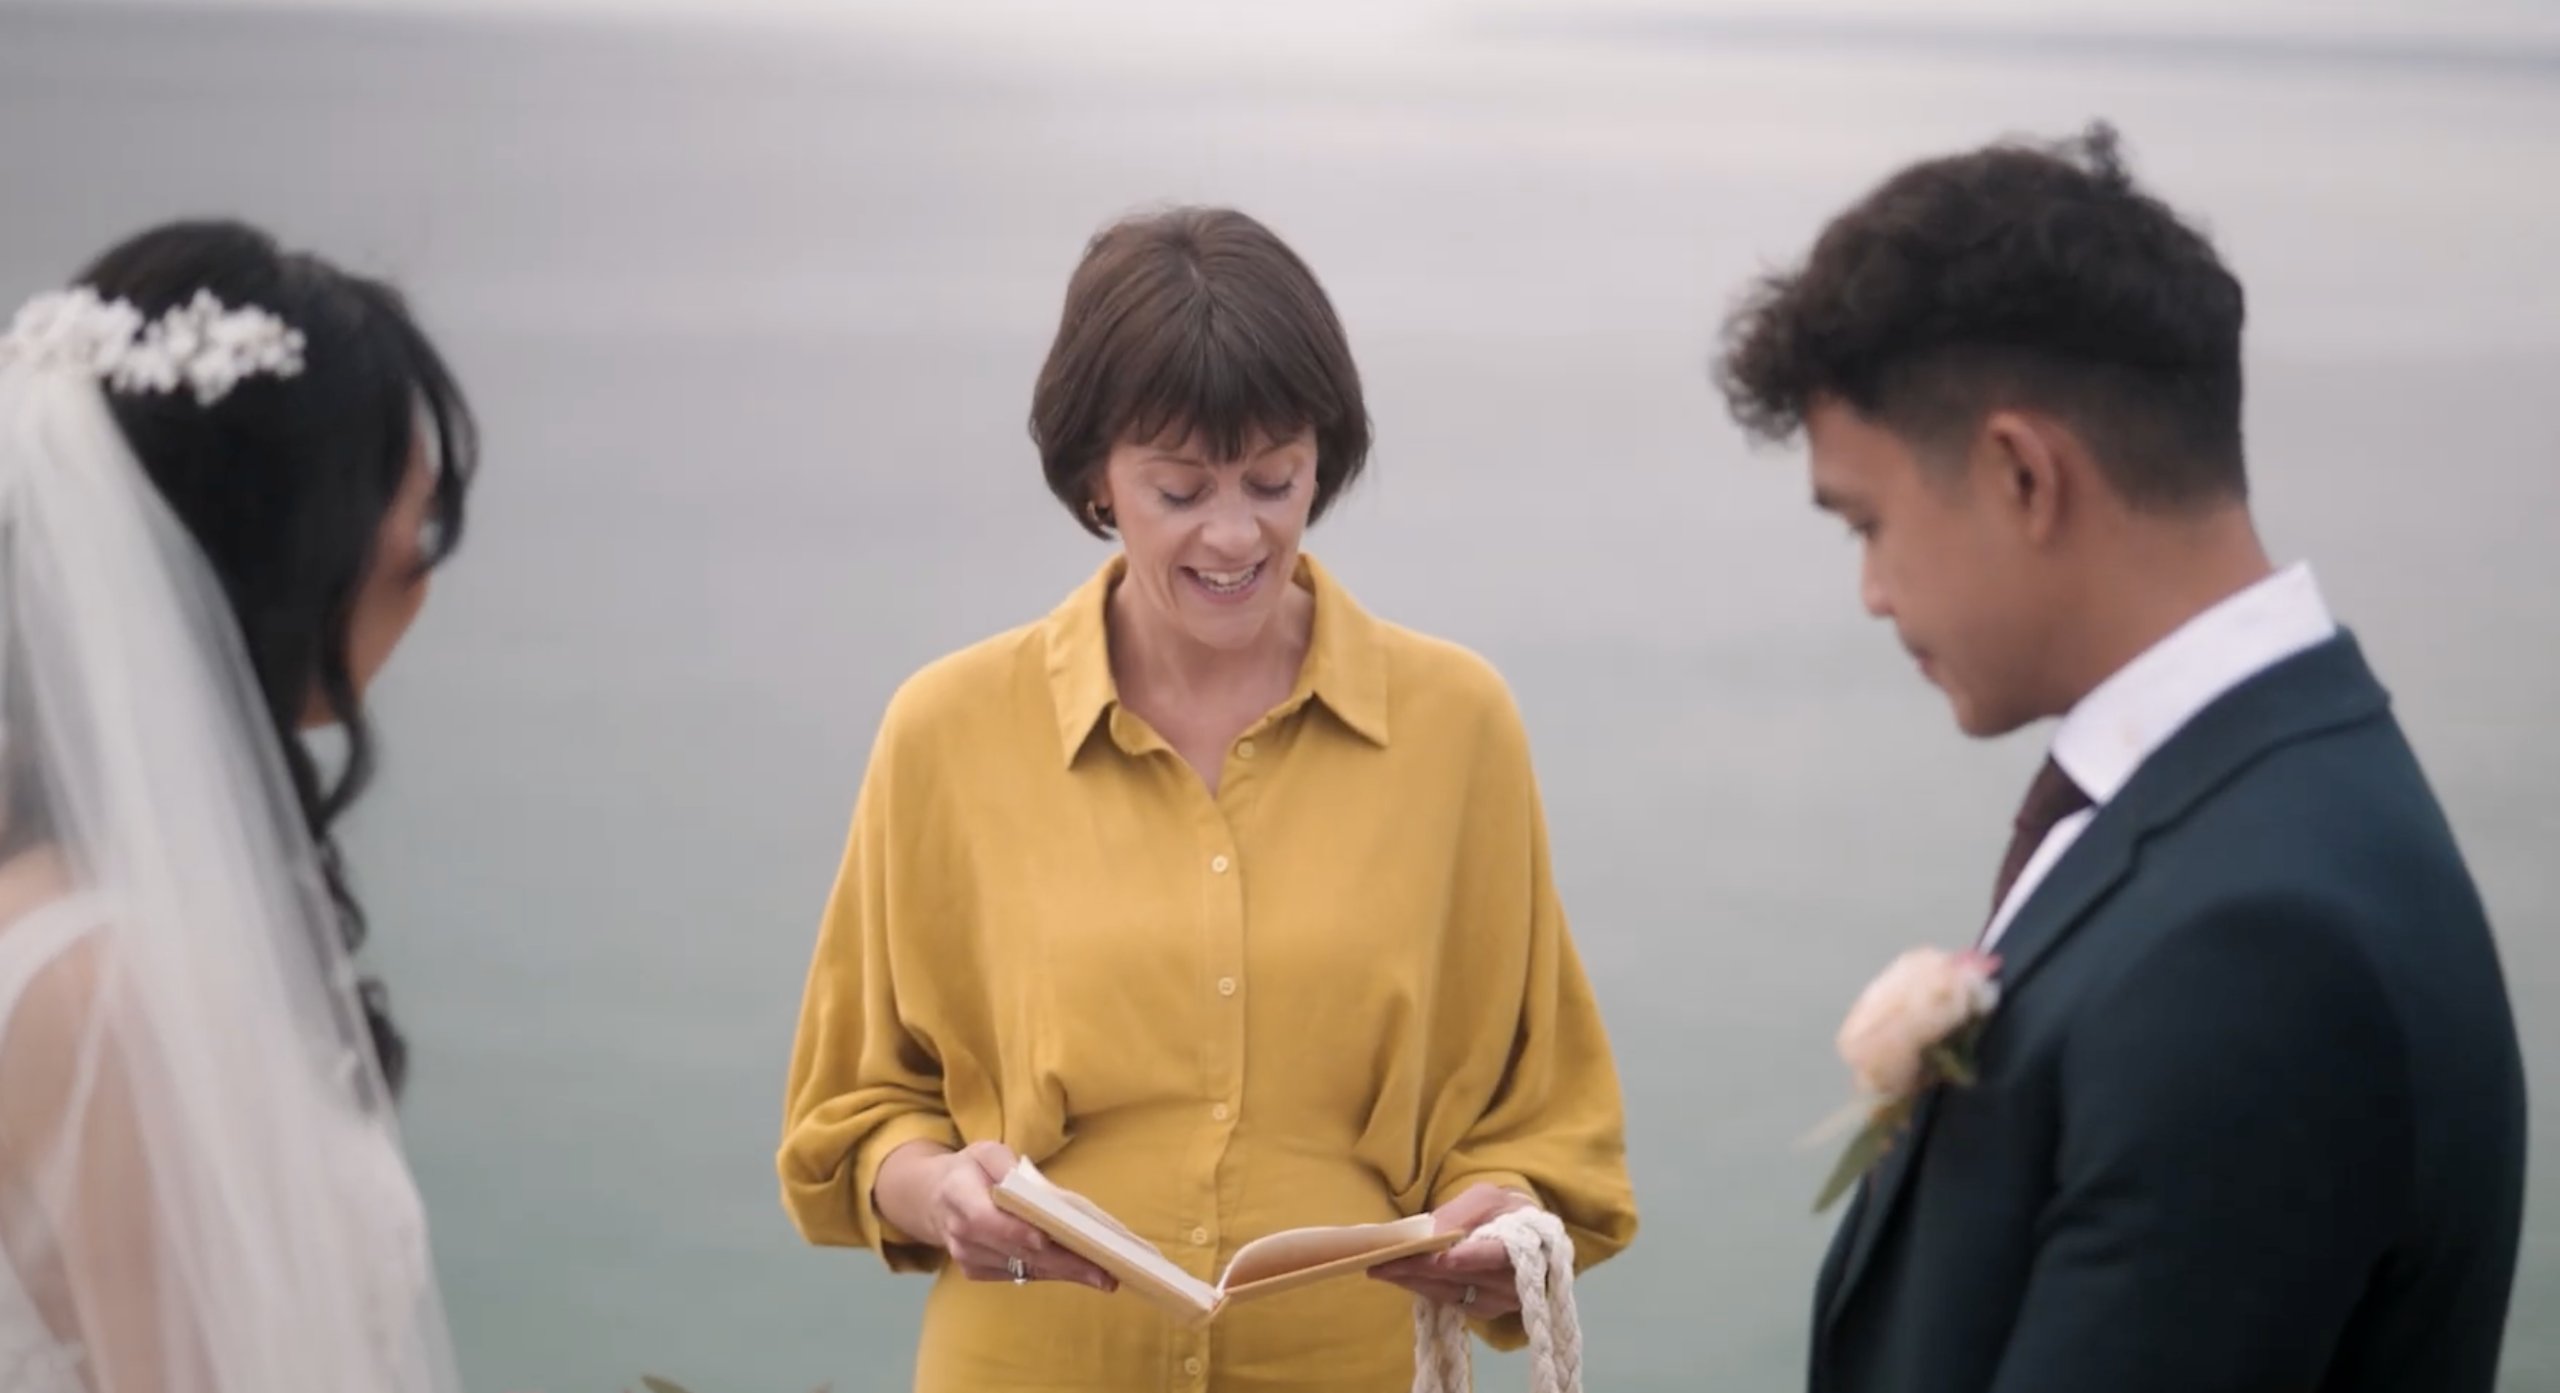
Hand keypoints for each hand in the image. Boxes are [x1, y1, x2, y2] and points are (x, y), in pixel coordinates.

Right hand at [875, 1140, 1117, 1291]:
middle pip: (1015, 1251)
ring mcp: (968, 1258)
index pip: (986, 1219)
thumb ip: (1008, 1166)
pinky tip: (1079, 1272)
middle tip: (1102, 1269)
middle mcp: (960, 1234)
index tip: (1048, 1239)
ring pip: (1023, 1268)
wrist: (936, 1199)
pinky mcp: (978, 1272)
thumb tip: (1040, 1191)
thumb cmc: (970, 1170)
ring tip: (1103, 1275)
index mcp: (958, 1196)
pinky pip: (1020, 1275)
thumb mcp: (986, 1152)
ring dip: (1064, 1273)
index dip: (1017, 1232)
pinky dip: (1051, 1273)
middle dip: (1061, 1261)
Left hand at [1367, 1183, 1537, 1317]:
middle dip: (1420, 1268)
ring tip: (1380, 1269)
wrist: (1525, 1238)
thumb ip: (1463, 1211)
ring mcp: (1499, 1301)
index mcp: (1521, 1245)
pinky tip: (1400, 1278)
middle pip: (1462, 1277)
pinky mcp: (1485, 1310)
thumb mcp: (1488, 1199)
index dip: (1470, 1258)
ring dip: (1413, 1281)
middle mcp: (1513, 1281)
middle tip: (1383, 1261)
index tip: (1441, 1259)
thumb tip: (1431, 1233)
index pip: (1496, 1255)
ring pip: (1451, 1292)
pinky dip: (1423, 1288)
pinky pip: (1449, 1301)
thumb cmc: (1505, 1211)